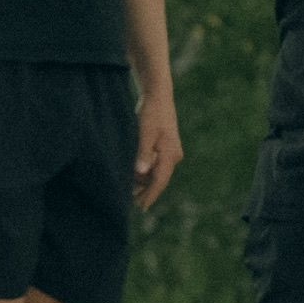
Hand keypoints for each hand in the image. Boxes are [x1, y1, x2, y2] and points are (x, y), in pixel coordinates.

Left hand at [132, 92, 182, 211]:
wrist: (158, 95)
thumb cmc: (151, 112)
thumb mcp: (144, 132)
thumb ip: (143, 153)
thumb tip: (141, 172)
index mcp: (170, 154)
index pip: (159, 181)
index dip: (150, 195)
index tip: (141, 207)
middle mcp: (173, 155)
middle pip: (159, 179)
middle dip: (146, 191)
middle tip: (132, 203)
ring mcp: (171, 151)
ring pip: (158, 172)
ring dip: (145, 181)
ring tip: (130, 190)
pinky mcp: (166, 146)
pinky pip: (157, 164)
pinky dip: (147, 170)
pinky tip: (135, 174)